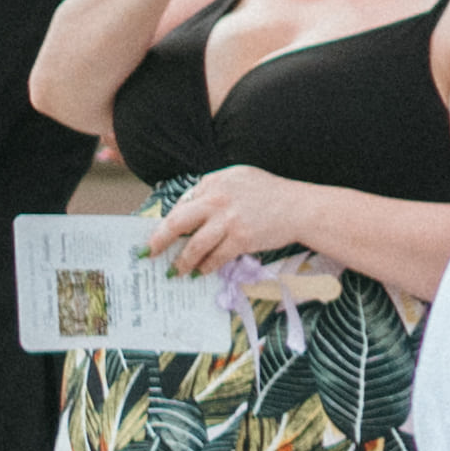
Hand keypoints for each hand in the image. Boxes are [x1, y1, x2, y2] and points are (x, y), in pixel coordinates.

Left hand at [141, 165, 320, 292]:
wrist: (301, 207)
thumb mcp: (239, 179)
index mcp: (214, 181)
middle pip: (177, 221)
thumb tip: (190, 209)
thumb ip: (214, 190)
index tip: (159, 235)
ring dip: (182, 262)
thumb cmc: (271, 193)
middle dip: (159, 240)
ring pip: (195, 245)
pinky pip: (215, 257)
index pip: (184, 203)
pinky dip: (206, 267)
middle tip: (149, 253)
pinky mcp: (240, 238)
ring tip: (175, 272)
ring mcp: (228, 219)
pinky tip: (201, 272)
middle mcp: (217, 197)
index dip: (169, 222)